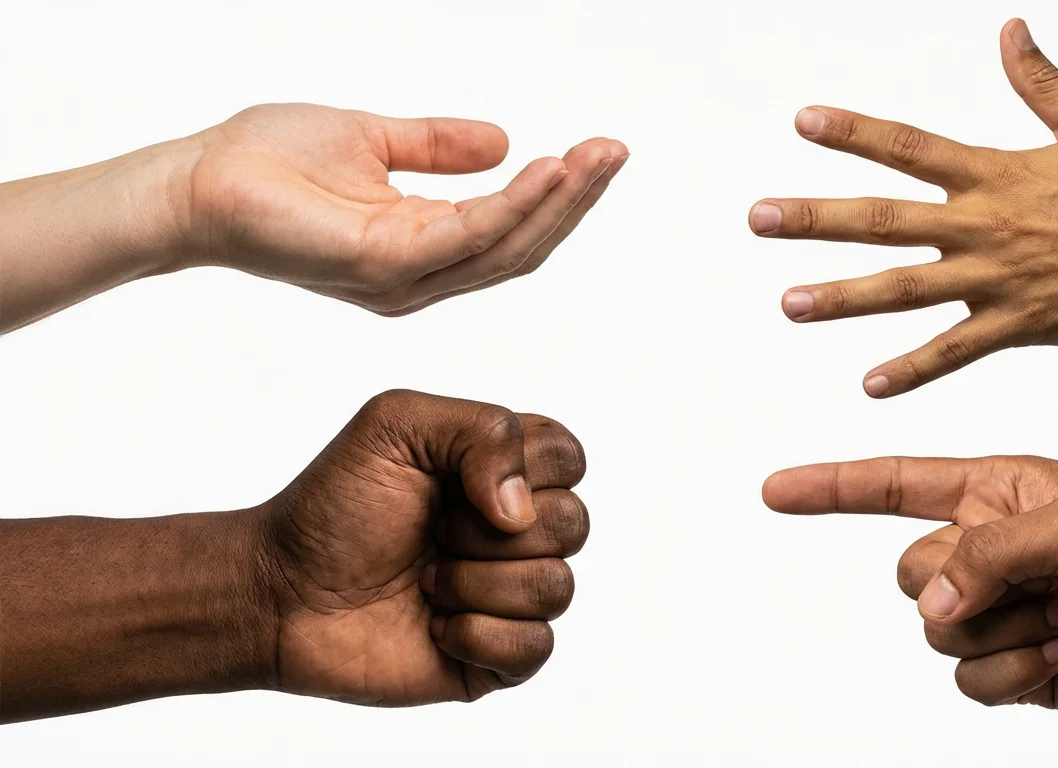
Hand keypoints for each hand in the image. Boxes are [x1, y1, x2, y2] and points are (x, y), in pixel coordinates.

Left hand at [177, 103, 627, 313]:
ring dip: (561, 202)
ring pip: (508, 247)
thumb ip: (438, 147)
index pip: (510, 231)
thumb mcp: (375, 142)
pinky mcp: (385, 265)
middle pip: (523, 247)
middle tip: (615, 151)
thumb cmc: (269, 164)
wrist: (197, 181)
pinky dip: (516, 204)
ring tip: (598, 156)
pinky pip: (469, 235)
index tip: (598, 151)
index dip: (559, 196)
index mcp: (422, 247)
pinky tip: (548, 169)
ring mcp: (406, 278)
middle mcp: (422, 275)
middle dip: (576, 200)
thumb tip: (504, 141)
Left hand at [258, 390, 588, 704]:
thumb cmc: (333, 505)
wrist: (279, 591)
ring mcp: (511, 597)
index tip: (455, 479)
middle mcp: (518, 532)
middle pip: (573, 523)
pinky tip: (434, 627)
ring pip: (556, 587)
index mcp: (505, 471)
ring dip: (475, 583)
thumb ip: (483, 429)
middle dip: (487, 531)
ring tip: (424, 582)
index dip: (522, 469)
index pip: (569, 457)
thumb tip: (520, 509)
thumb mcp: (396, 423)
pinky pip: (536, 648)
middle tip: (432, 533)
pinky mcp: (497, 658)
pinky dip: (477, 635)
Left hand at [750, 18, 1057, 396]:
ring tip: (790, 302)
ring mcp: (998, 278)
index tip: (802, 121)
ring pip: (905, 288)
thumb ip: (1040, 82)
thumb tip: (1010, 29)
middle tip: (759, 218)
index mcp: (996, 173)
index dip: (854, 131)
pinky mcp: (1020, 324)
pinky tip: (869, 384)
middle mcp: (985, 224)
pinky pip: (956, 351)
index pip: (909, 146)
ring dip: (844, 296)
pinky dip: (914, 369)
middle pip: (884, 218)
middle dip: (818, 217)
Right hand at [763, 456, 1057, 711]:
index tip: (775, 491)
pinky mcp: (1011, 664)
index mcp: (989, 493)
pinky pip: (966, 681)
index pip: (892, 487)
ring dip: (999, 630)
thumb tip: (934, 603)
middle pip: (908, 572)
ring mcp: (994, 609)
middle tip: (1034, 583)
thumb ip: (990, 553)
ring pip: (933, 632)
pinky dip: (1011, 673)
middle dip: (961, 584)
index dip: (830, 488)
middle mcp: (981, 550)